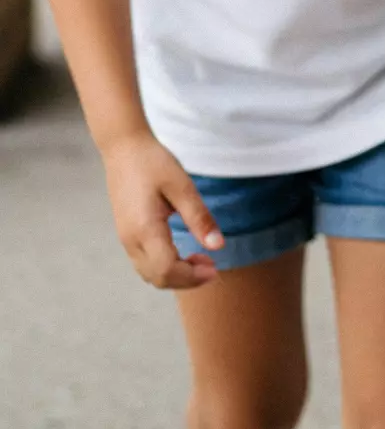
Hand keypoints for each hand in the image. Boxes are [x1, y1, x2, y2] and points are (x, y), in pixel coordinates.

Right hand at [102, 131, 223, 289]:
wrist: (123, 148)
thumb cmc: (153, 162)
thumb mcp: (182, 186)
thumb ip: (199, 218)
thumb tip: (218, 246)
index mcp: (144, 229)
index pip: (167, 270)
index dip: (192, 277)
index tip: (215, 268)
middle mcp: (130, 240)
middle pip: (158, 278)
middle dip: (187, 280)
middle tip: (212, 267)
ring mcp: (125, 239)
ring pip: (150, 274)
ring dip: (176, 275)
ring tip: (200, 260)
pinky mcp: (126, 234)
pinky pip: (145, 263)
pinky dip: (165, 267)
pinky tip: (182, 253)